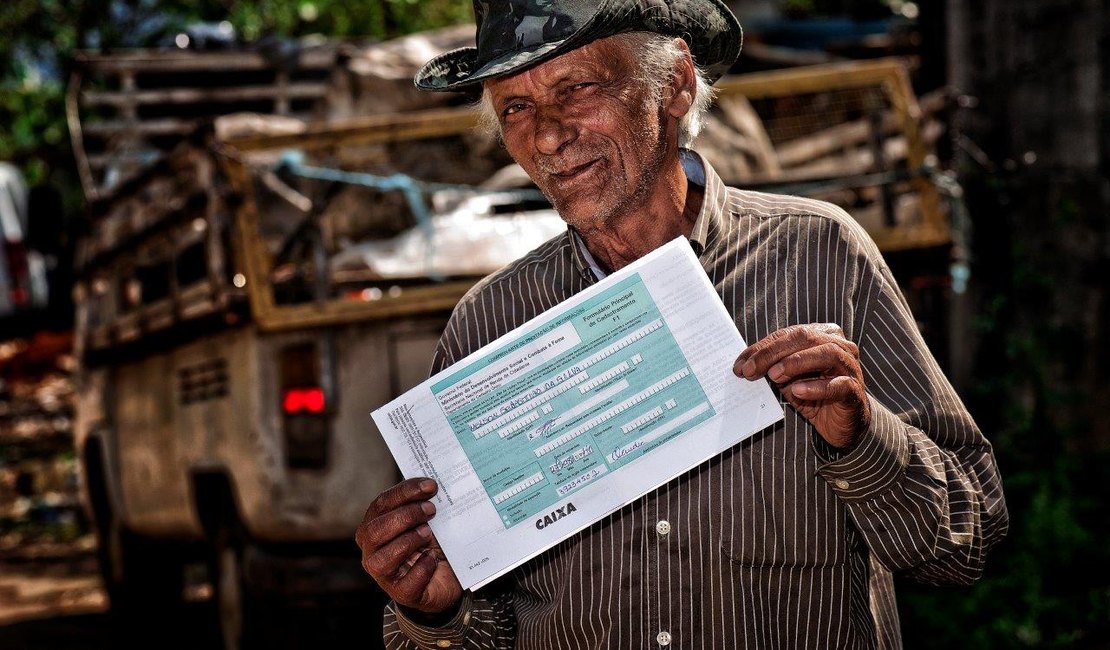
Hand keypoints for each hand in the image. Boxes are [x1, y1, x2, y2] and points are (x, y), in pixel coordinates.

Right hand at [356, 478, 461, 613]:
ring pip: (382, 559)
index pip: (381, 505)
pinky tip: (433, 559)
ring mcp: (384, 575)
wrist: (447, 577)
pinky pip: (407, 582)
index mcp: (375, 527)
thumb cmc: (432, 544)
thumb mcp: (426, 520)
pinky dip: (423, 567)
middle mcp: (372, 551)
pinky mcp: (402, 593)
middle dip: (405, 516)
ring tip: (429, 534)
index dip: (404, 492)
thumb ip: (421, 504)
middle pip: (374, 530)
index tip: (430, 486)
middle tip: (431, 510)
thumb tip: (431, 483)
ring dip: (409, 541)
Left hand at [734, 323, 870, 449]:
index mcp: (822, 335)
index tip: (739, 364)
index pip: (788, 335)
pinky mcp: (854, 391)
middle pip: (805, 338)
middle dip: (773, 353)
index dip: (762, 348)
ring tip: (774, 375)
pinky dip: (816, 386)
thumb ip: (772, 368)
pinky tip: (798, 391)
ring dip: (796, 362)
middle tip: (750, 370)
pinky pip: (838, 384)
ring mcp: (850, 367)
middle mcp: (839, 346)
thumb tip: (745, 365)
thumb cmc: (813, 396)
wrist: (842, 425)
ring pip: (827, 354)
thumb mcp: (788, 380)